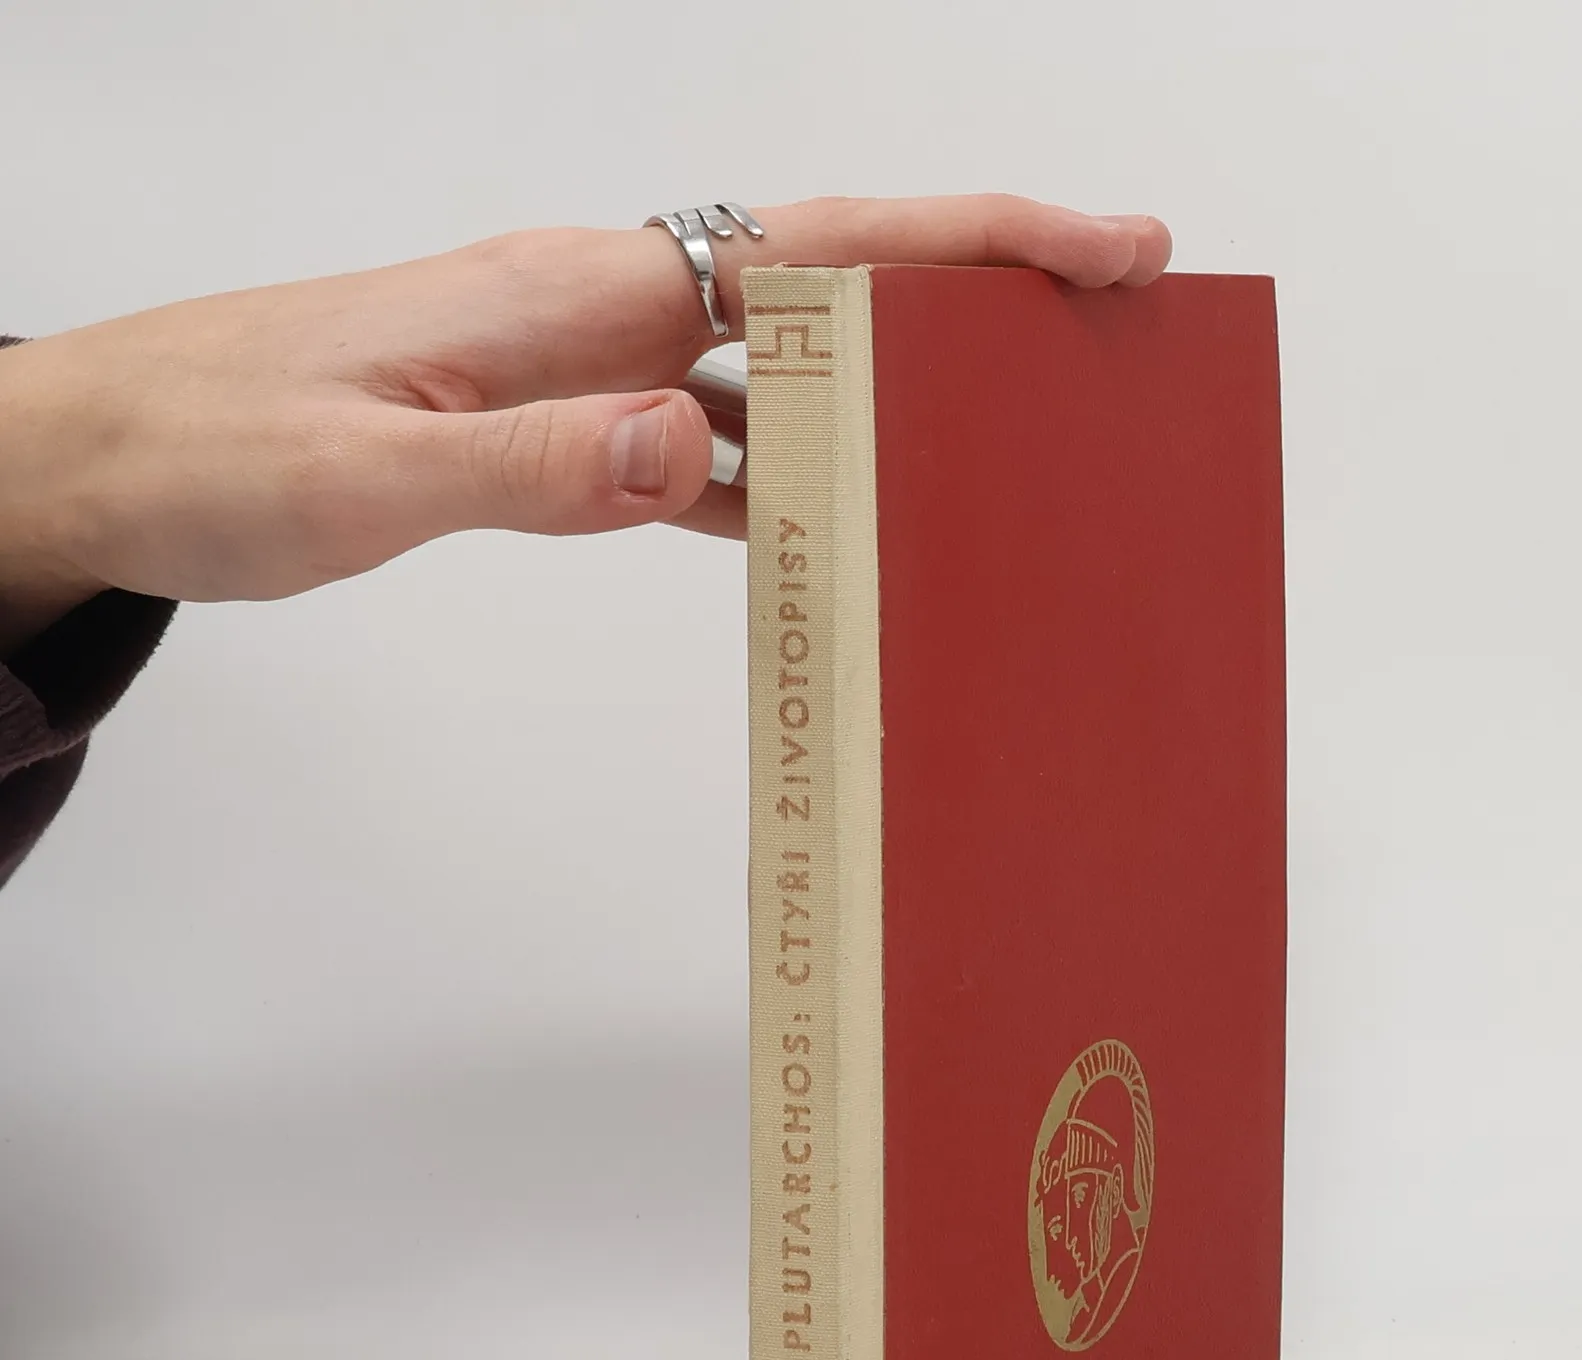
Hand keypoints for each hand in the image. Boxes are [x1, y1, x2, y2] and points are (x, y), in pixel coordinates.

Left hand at [0, 196, 1172, 642]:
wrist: (111, 456)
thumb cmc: (214, 446)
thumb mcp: (365, 473)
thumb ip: (535, 466)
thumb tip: (695, 450)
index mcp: (577, 291)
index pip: (815, 246)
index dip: (968, 242)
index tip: (1095, 246)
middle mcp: (603, 311)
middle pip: (834, 289)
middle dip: (979, 303)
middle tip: (1106, 341)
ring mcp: (590, 370)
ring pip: (786, 371)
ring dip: (897, 403)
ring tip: (1011, 448)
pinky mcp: (562, 431)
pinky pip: (712, 448)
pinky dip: (791, 480)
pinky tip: (836, 530)